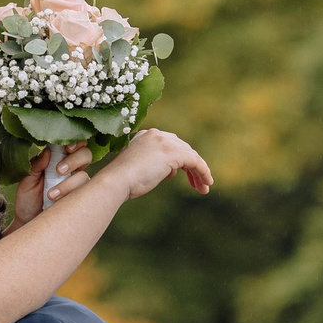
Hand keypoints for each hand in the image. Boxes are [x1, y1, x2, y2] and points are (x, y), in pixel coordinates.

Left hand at [11, 142, 86, 224]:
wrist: (28, 222)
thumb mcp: (27, 180)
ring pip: (84, 176)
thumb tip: (47, 151)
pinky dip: (69, 196)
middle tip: (59, 170)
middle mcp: (72, 170)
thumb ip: (36, 165)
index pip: (73, 143)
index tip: (67, 147)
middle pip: (86, 155)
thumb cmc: (28, 198)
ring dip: (68, 184)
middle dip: (75, 159)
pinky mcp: (79, 201)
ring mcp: (77, 185)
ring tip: (50, 195)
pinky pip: (83, 194)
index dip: (75, 141)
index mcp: (59, 159)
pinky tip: (55, 201)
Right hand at [31, 129, 211, 218]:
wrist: (115, 182)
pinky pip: (194, 161)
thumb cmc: (121, 182)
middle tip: (199, 183)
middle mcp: (156, 135)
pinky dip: (203, 171)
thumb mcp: (138, 169)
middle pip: (183, 148)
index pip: (170, 144)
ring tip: (204, 187)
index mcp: (146, 136)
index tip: (183, 175)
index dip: (180, 160)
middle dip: (192, 166)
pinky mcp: (172, 153)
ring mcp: (164, 142)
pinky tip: (206, 183)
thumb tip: (170, 171)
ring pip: (191, 155)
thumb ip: (154, 166)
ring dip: (199, 172)